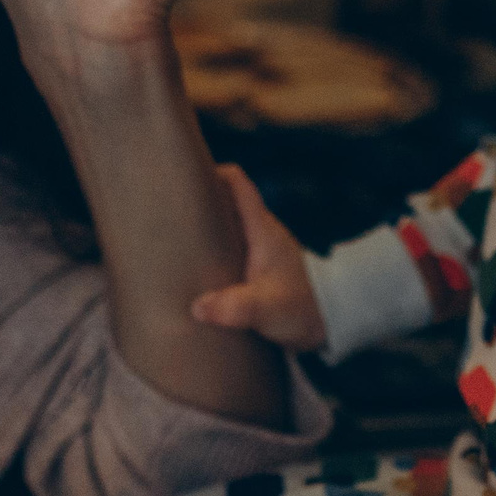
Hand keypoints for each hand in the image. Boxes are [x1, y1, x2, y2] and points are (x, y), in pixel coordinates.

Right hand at [188, 165, 327, 351]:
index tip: (183, 175)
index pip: (238, 183)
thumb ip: (236, 307)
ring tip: (172, 238)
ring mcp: (261, 248)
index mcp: (262, 229)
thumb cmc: (301, 310)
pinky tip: (195, 267)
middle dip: (198, 201)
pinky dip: (213, 249)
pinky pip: (231, 247)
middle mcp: (261, 232)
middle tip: (165, 210)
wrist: (329, 324)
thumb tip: (198, 307)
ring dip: (204, 227)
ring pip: (227, 225)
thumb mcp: (266, 309)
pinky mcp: (259, 267)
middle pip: (226, 200)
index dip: (211, 171)